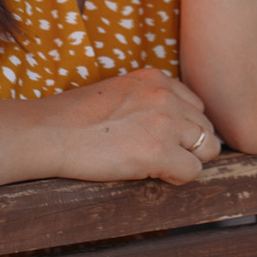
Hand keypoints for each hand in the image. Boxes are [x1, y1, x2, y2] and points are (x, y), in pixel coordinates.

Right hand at [31, 68, 223, 184]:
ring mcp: (165, 122)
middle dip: (189, 146)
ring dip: (187, 161)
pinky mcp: (159, 151)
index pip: (194, 106)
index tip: (161, 140)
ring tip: (158, 166)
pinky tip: (153, 175)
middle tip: (161, 157)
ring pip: (207, 148)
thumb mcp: (118, 93)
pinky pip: (194, 171)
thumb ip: (147, 101)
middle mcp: (165, 95)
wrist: (48, 131)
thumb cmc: (73, 117)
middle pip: (205, 127)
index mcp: (155, 78)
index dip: (182, 128)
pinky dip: (178, 178)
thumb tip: (169, 127)